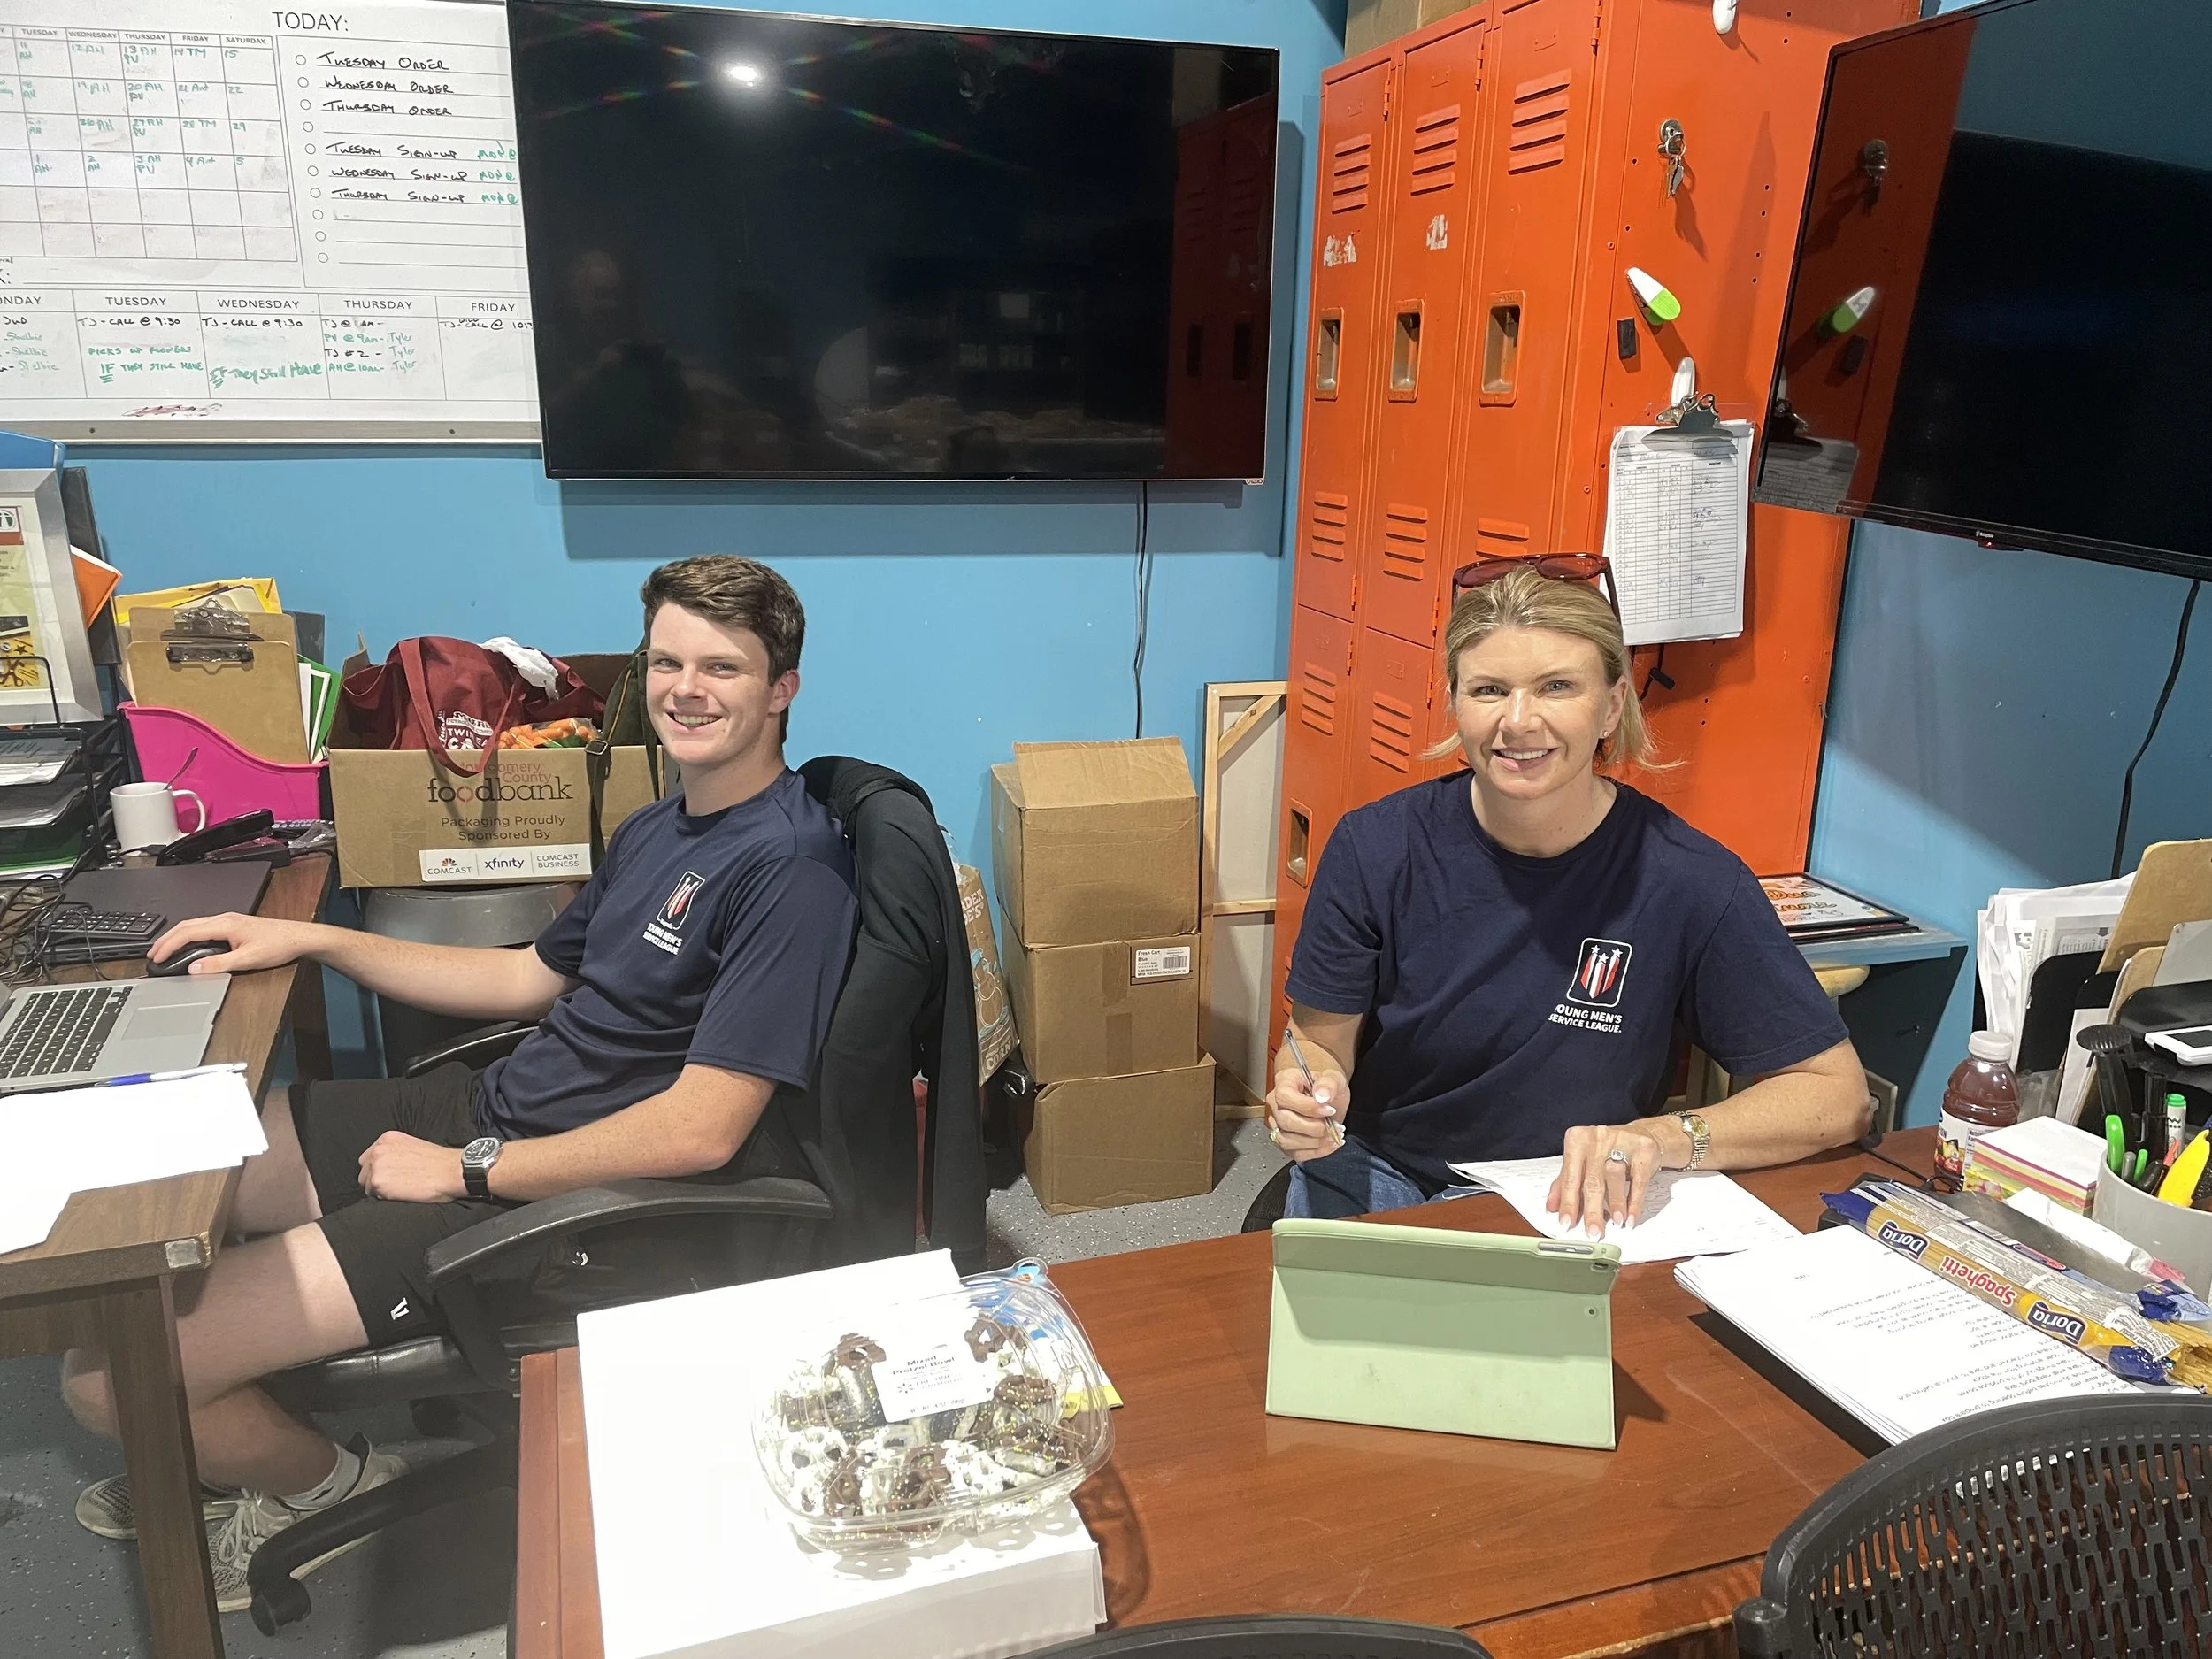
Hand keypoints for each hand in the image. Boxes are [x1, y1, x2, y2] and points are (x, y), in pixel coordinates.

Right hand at [146, 912, 316, 975]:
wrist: (299, 938)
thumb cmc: (279, 945)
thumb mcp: (248, 960)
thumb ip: (219, 964)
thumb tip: (195, 968)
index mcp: (225, 924)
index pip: (187, 932)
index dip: (168, 944)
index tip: (157, 956)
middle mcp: (225, 919)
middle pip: (186, 925)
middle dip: (166, 939)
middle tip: (153, 953)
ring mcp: (229, 921)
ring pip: (194, 925)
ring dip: (177, 937)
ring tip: (165, 949)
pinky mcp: (234, 926)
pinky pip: (204, 927)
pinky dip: (189, 936)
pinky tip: (187, 944)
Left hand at [358, 1131, 465, 1203]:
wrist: (451, 1170)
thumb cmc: (439, 1162)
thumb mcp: (413, 1146)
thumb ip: (395, 1152)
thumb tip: (388, 1165)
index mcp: (387, 1139)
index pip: (369, 1158)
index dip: (379, 1169)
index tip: (390, 1175)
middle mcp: (378, 1150)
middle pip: (364, 1172)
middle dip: (376, 1180)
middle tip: (396, 1184)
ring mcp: (377, 1166)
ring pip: (367, 1185)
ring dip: (381, 1190)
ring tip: (401, 1189)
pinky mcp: (378, 1182)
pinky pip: (373, 1196)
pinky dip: (385, 1198)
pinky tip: (402, 1193)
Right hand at [1267, 1064, 1349, 1162]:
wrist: (1327, 1099)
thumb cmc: (1326, 1087)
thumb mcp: (1334, 1078)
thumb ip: (1329, 1083)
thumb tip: (1321, 1096)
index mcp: (1284, 1083)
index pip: (1285, 1097)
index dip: (1307, 1107)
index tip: (1329, 1110)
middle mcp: (1276, 1104)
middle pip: (1285, 1121)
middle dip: (1314, 1128)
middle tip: (1335, 1125)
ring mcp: (1278, 1124)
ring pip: (1287, 1140)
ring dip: (1315, 1142)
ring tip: (1334, 1134)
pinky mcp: (1285, 1141)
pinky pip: (1296, 1153)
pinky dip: (1317, 1151)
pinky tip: (1331, 1143)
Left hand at [1549, 1121, 1673, 1236]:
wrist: (1638, 1134)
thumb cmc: (1605, 1149)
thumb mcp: (1582, 1161)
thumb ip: (1565, 1182)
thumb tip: (1552, 1207)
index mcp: (1577, 1140)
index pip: (1570, 1177)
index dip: (1568, 1202)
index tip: (1566, 1222)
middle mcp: (1597, 1139)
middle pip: (1592, 1180)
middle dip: (1592, 1210)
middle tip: (1592, 1231)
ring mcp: (1621, 1142)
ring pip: (1615, 1177)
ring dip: (1615, 1203)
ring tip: (1616, 1222)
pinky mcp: (1643, 1150)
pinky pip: (1639, 1179)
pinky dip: (1635, 1201)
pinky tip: (1631, 1216)